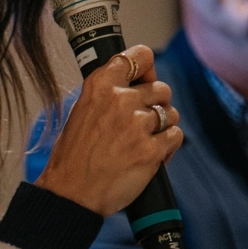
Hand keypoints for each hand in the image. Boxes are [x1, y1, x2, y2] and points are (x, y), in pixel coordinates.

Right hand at [34, 45, 182, 216]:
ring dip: (163, 126)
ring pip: (171, 113)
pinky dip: (169, 146)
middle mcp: (120, 99)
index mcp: (100, 85)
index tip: (146, 78)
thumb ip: (108, 93)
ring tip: (147, 140)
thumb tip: (137, 83)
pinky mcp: (151, 149)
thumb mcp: (82, 110)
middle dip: (157, 103)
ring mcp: (137, 124)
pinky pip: (176, 136)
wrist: (72, 192)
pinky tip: (153, 154)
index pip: (140, 56)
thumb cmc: (74, 155)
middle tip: (144, 121)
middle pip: (161, 88)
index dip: (147, 67)